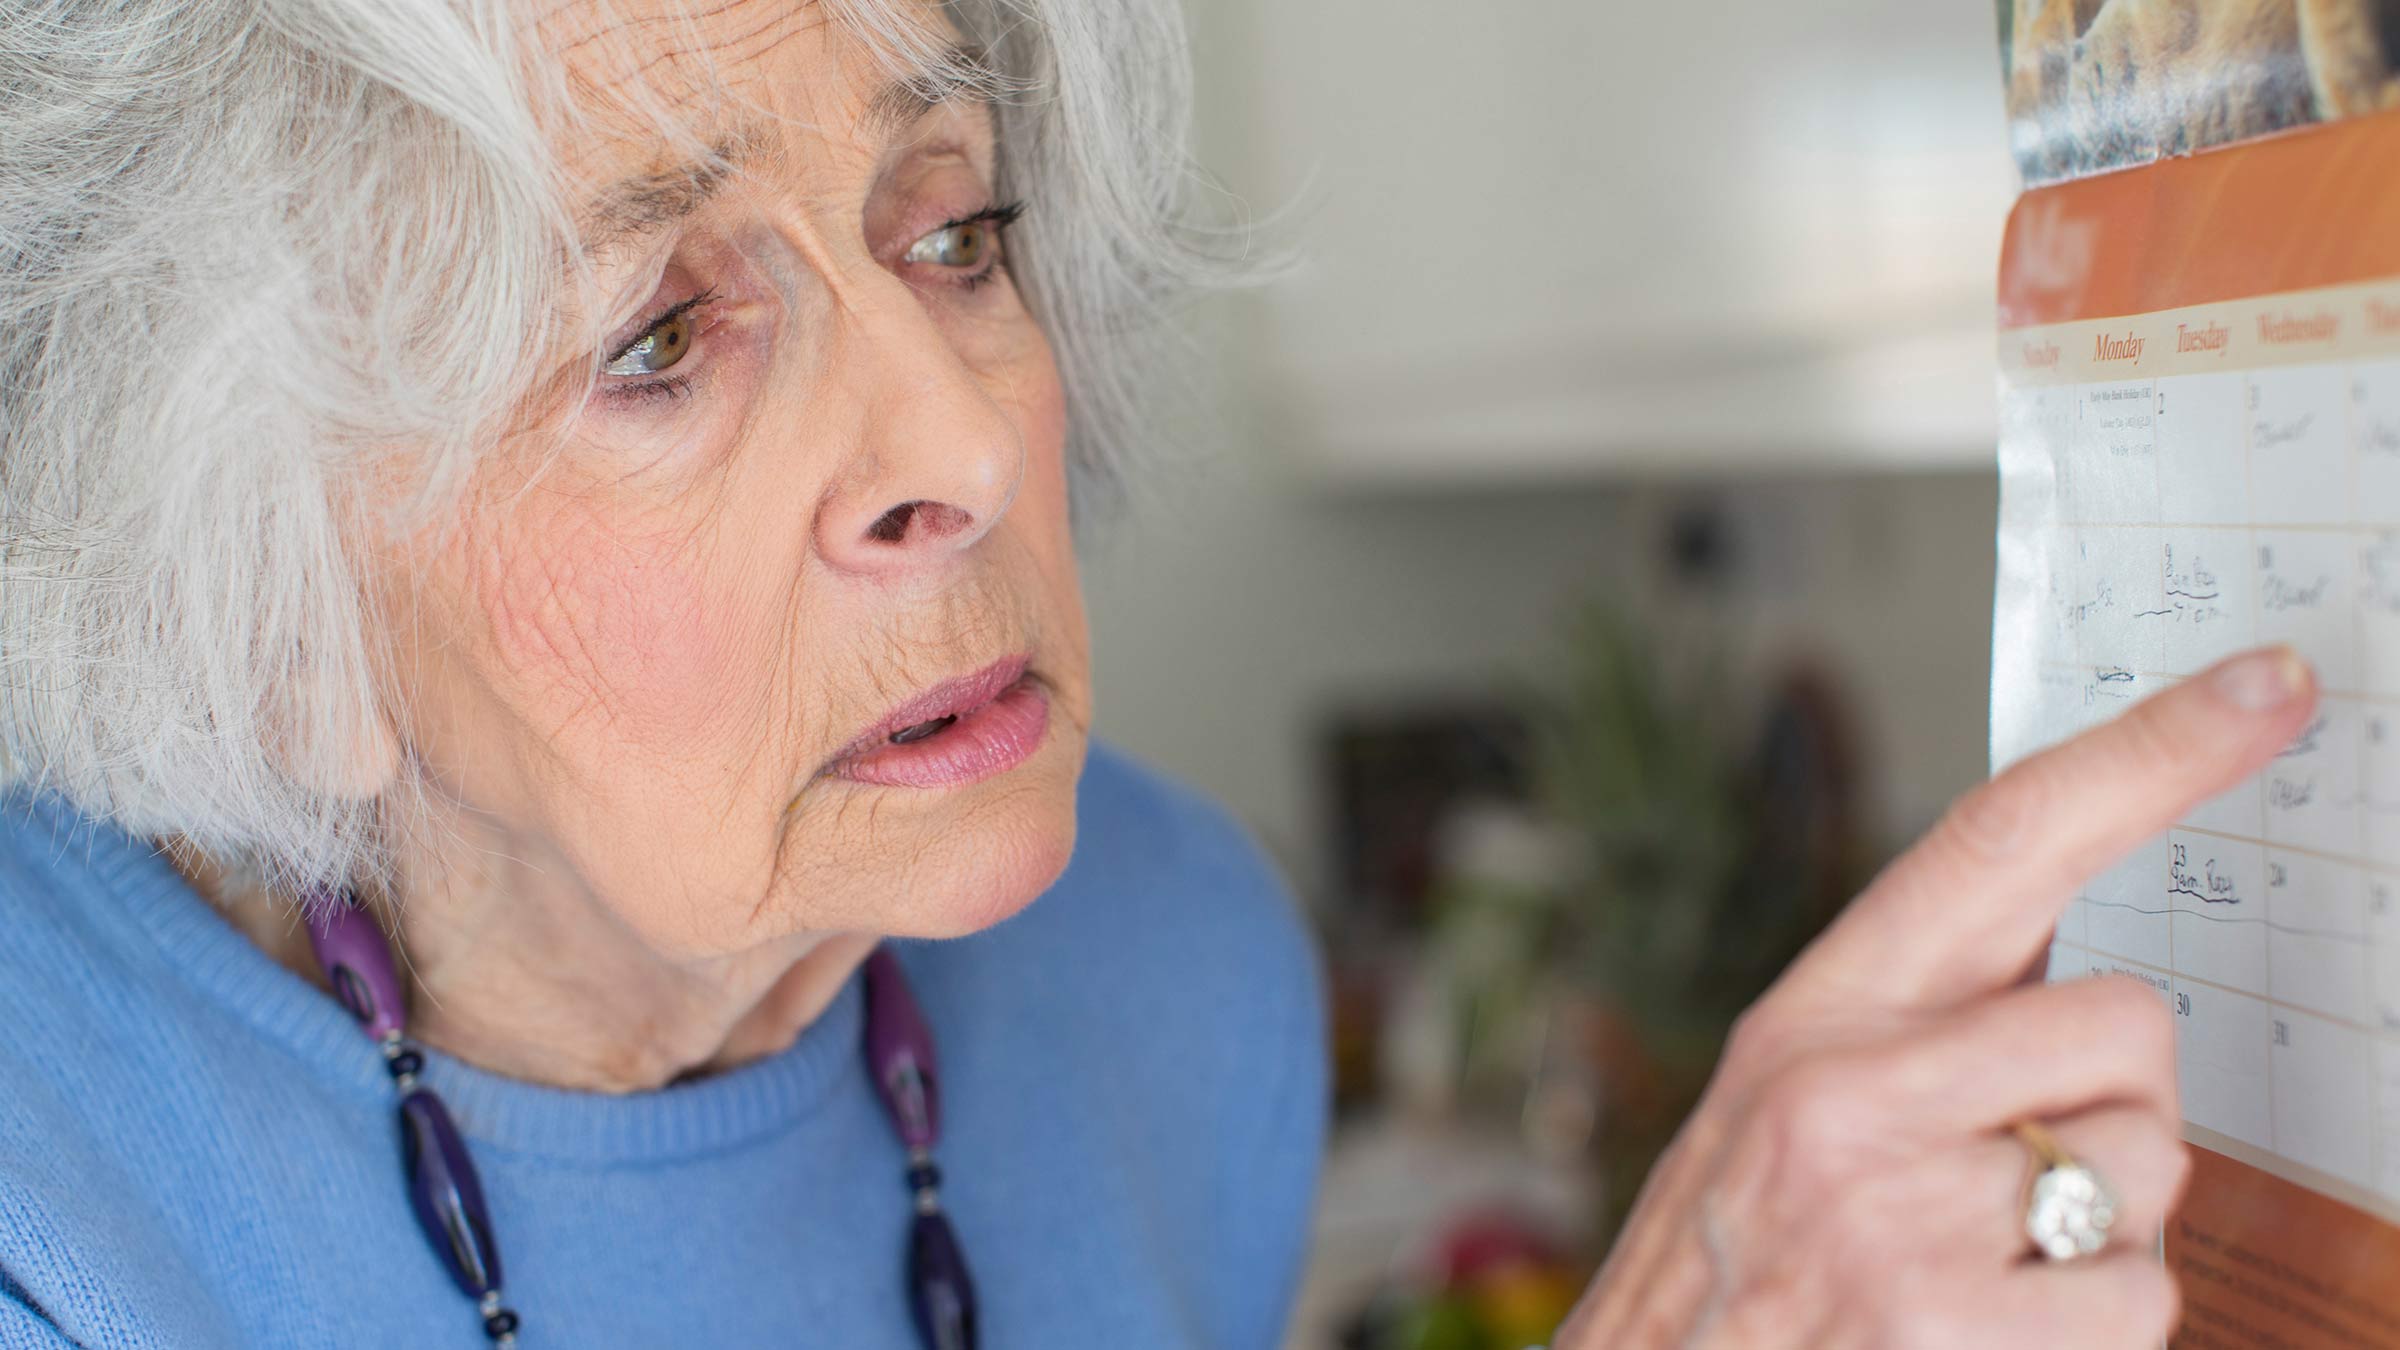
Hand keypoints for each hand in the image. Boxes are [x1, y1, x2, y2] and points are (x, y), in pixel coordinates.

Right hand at [1553, 646, 2317, 1348]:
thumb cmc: (1735, 1270)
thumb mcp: (1788, 1110)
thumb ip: (1920, 1030)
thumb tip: (2093, 978)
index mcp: (1816, 1019)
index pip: (2001, 840)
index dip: (2148, 752)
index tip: (2268, 684)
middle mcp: (1848, 1095)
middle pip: (2132, 1024)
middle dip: (2114, 1106)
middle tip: (2013, 1180)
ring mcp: (1901, 1216)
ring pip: (2152, 1166)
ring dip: (2103, 1231)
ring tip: (1981, 1271)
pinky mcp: (1956, 1329)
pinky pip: (2147, 1293)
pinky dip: (2098, 1331)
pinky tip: (1993, 1340)